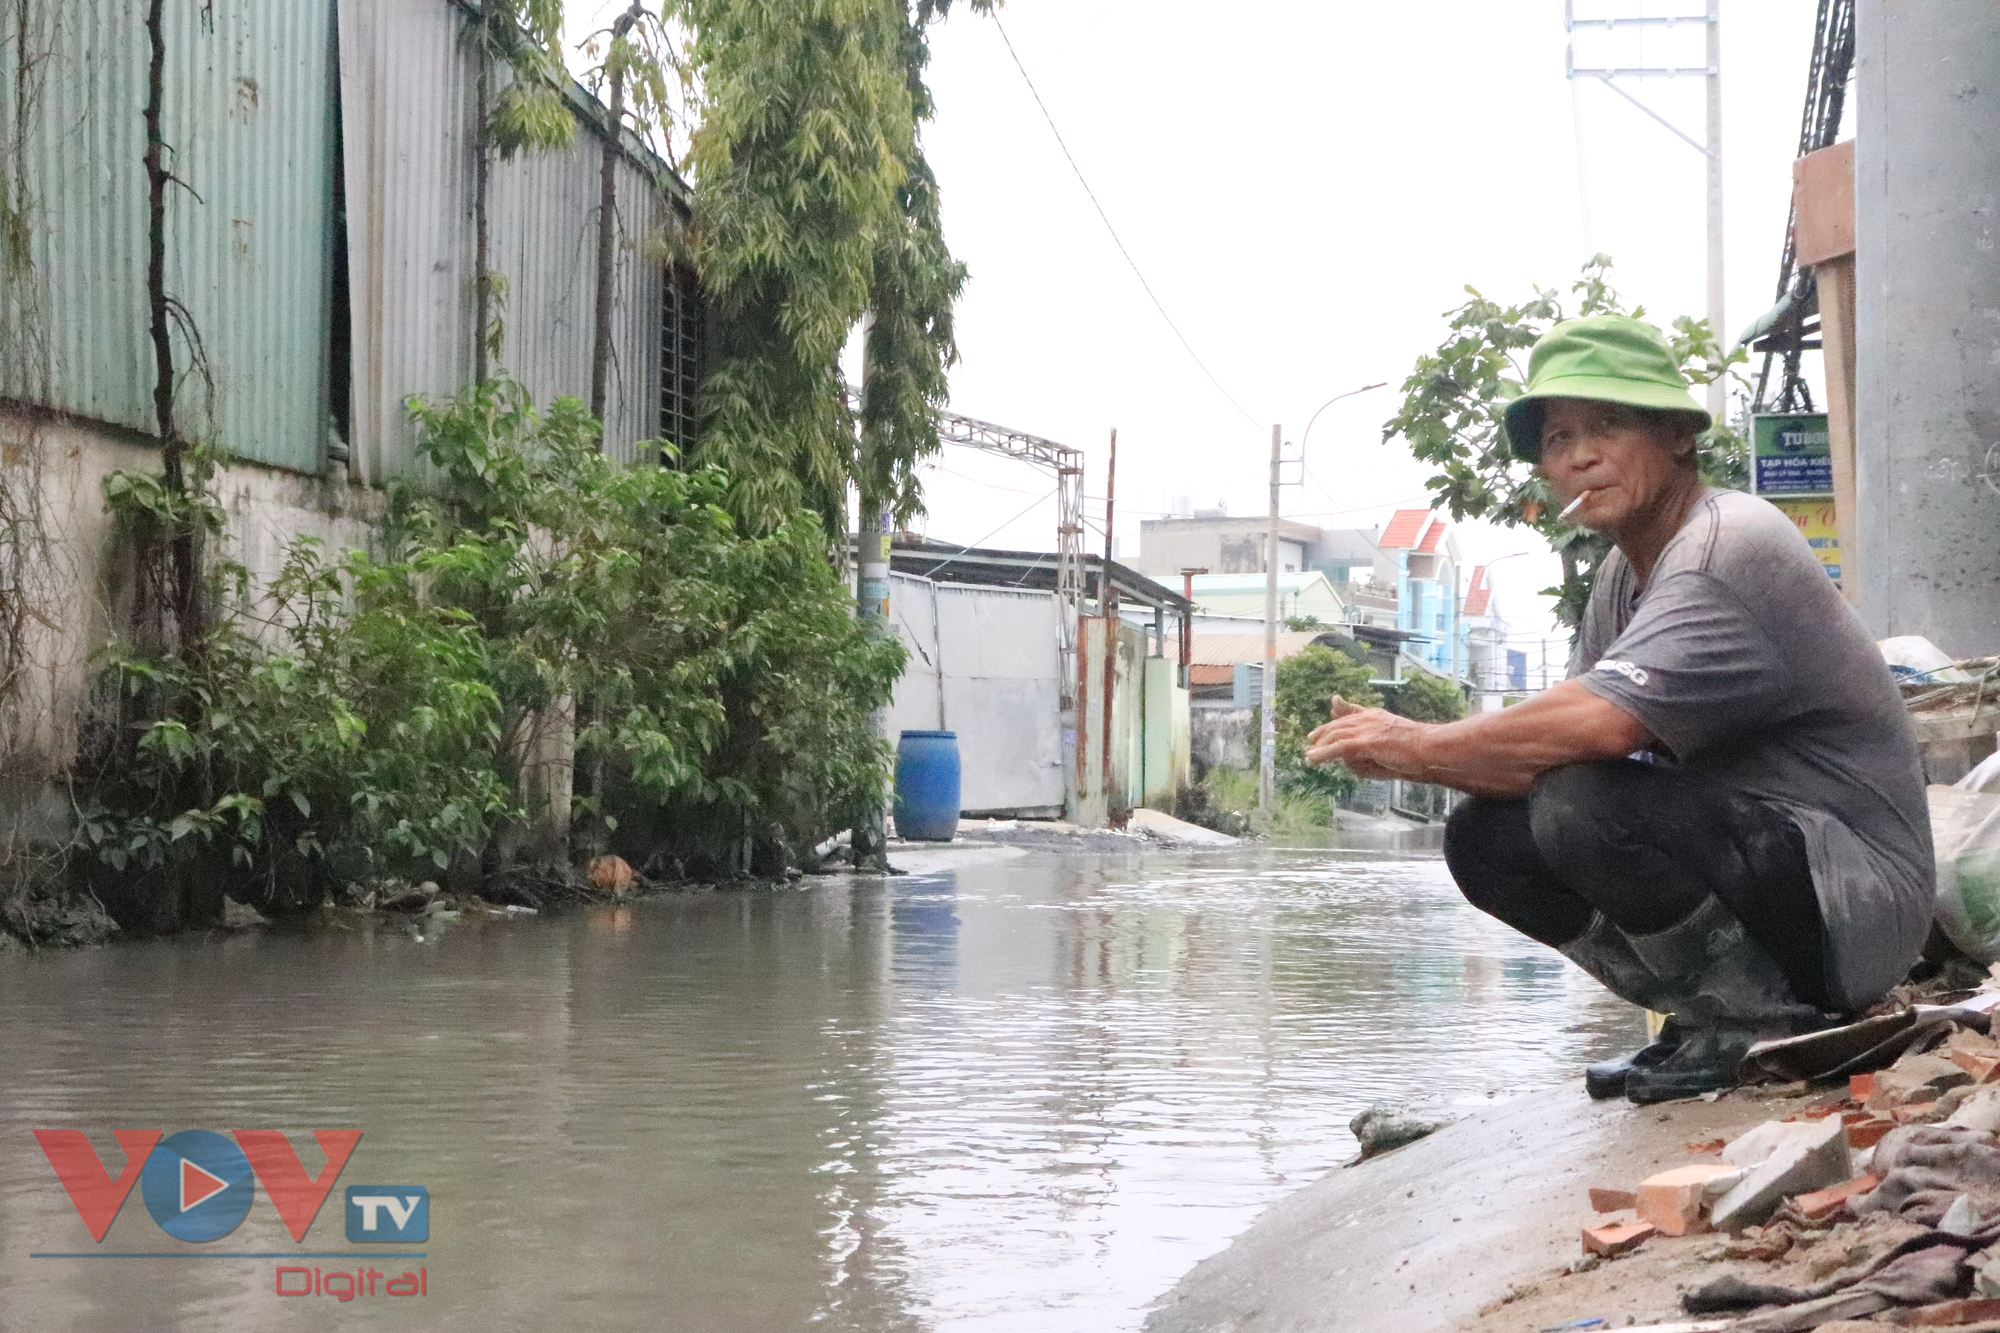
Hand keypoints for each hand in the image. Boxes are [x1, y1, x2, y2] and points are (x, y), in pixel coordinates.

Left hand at [1305, 696, 1431, 781]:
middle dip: (1325, 731)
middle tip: (1311, 739)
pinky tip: (1313, 759)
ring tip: (1309, 756)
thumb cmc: (1418, 752)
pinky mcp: (1365, 742)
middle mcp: (1369, 719)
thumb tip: (1350, 761)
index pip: (1355, 711)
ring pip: (1336, 735)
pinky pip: (1338, 747)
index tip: (1334, 705)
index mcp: (1378, 717)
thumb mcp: (1392, 749)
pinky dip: (1323, 753)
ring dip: (1320, 746)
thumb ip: (1372, 751)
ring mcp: (1366, 729)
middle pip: (1340, 724)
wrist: (1430, 748)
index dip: (1342, 710)